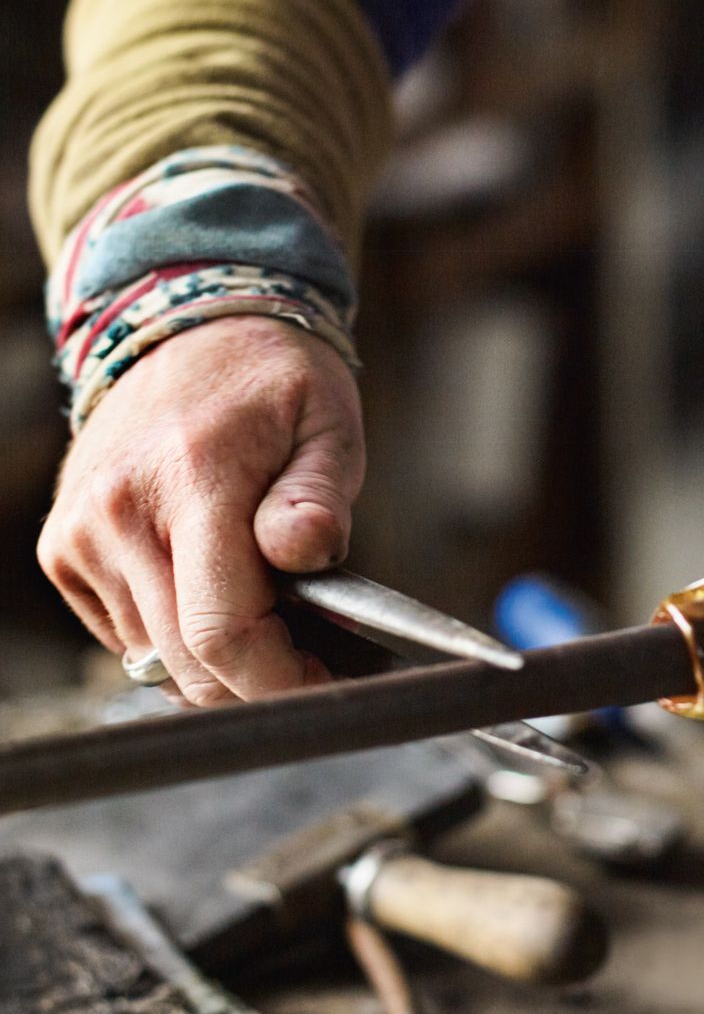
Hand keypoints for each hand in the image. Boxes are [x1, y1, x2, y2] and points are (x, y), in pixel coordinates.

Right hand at [39, 318, 363, 705]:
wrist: (185, 327)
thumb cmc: (274, 383)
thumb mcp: (328, 423)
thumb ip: (318, 496)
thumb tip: (306, 551)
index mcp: (194, 477)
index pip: (222, 628)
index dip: (280, 680)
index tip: (328, 686)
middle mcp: (119, 510)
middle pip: (186, 660)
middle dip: (257, 685)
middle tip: (315, 666)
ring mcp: (81, 534)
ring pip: (153, 657)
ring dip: (218, 663)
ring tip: (274, 622)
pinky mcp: (63, 550)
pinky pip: (124, 636)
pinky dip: (175, 639)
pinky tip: (215, 596)